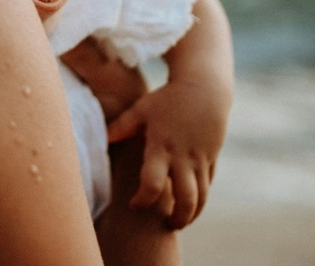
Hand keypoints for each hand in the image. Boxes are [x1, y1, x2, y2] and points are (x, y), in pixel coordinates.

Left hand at [106, 78, 229, 228]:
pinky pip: (208, 185)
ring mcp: (200, 159)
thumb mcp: (142, 109)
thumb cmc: (167, 98)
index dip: (142, 199)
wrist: (204, 88)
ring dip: (192, 214)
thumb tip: (102, 138)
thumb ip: (122, 126)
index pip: (152, 183)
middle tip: (167, 225)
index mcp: (161, 146)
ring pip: (202, 197)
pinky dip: (200, 198)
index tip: (134, 204)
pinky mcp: (212, 157)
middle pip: (186, 199)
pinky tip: (189, 204)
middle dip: (178, 218)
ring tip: (179, 221)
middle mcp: (183, 156)